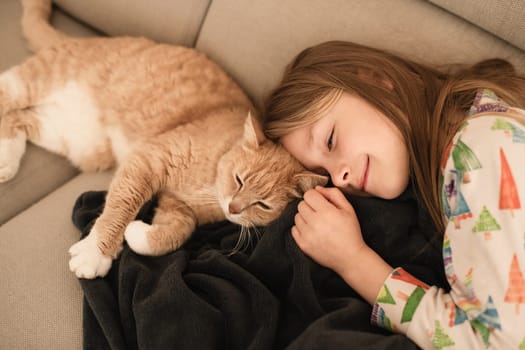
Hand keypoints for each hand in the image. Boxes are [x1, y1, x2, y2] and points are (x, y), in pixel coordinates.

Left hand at [292, 186, 393, 304]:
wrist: (349, 257)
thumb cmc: (350, 231)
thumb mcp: (348, 209)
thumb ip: (333, 194)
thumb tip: (317, 189)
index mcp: (327, 212)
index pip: (308, 195)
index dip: (315, 196)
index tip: (321, 202)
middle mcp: (314, 223)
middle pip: (301, 205)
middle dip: (310, 206)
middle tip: (320, 213)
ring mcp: (307, 235)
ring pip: (296, 216)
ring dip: (305, 217)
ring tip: (317, 223)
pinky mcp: (302, 245)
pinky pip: (294, 229)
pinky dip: (301, 229)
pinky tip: (312, 231)